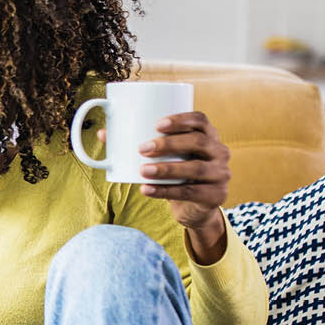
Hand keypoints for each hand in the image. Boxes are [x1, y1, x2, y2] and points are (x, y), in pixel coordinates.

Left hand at [101, 111, 230, 260]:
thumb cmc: (175, 171)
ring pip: (195, 168)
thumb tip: (103, 134)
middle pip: (198, 142)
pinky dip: (165, 191)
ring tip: (142, 170)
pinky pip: (191, 192)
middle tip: (142, 149)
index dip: (181, 119)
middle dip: (169, 144)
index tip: (156, 125)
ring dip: (166, 169)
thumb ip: (137, 142)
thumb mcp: (163, 156)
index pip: (201, 120)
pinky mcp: (216, 195)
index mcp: (208, 136)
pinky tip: (146, 190)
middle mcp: (219, 152)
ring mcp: (221, 174)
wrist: (194, 205)